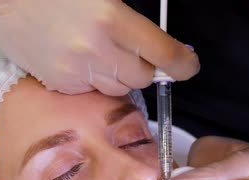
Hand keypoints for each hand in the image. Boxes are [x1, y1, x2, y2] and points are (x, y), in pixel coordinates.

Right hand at [0, 0, 198, 94]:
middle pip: (143, 78)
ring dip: (120, 75)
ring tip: (99, 51)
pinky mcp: (60, 83)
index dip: (184, 63)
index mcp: (112, 19)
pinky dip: (94, 79)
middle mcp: (97, 50)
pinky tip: (79, 58)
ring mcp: (77, 70)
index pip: (166, 55)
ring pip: (119, 88)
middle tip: (132, 51)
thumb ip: (133, 23)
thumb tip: (163, 47)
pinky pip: (93, 91)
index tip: (188, 64)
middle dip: (145, 68)